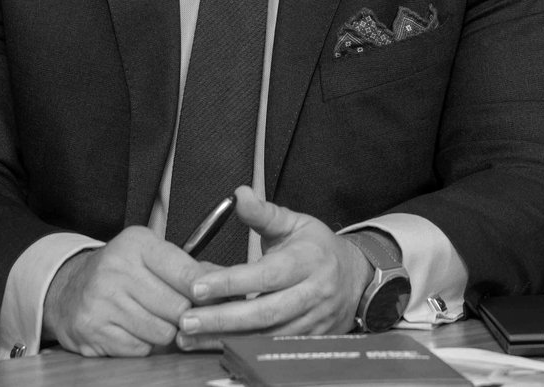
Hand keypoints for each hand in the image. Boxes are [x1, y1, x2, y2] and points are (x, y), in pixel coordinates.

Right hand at [43, 226, 201, 356]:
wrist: (66, 290)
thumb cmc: (120, 271)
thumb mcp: (150, 255)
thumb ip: (189, 267)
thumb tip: (228, 281)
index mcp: (136, 245)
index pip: (186, 272)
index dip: (206, 290)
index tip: (215, 298)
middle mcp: (116, 270)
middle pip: (178, 307)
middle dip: (185, 314)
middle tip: (181, 311)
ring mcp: (101, 302)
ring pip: (162, 332)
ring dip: (165, 331)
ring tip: (155, 318)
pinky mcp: (92, 330)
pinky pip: (140, 348)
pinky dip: (144, 344)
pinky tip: (134, 329)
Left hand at [176, 186, 373, 348]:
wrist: (356, 278)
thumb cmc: (318, 248)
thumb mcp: (295, 223)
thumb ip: (263, 212)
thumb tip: (239, 194)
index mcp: (308, 260)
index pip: (268, 274)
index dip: (232, 281)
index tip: (198, 285)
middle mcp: (313, 293)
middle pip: (266, 312)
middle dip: (223, 318)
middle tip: (187, 319)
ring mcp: (312, 321)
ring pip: (266, 335)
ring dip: (226, 339)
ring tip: (190, 337)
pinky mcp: (307, 339)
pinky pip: (271, 347)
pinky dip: (240, 349)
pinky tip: (213, 345)